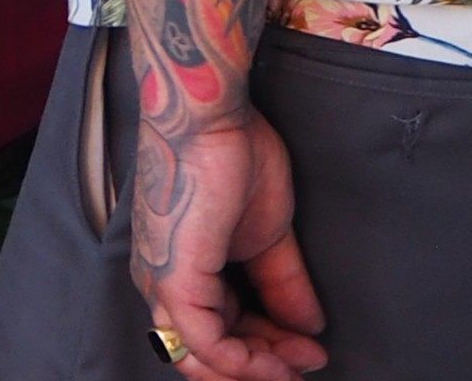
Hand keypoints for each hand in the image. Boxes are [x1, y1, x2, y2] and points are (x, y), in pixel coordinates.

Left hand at [135, 111, 326, 380]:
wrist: (209, 116)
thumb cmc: (229, 157)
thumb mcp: (267, 235)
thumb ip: (282, 283)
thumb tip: (307, 326)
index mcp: (179, 268)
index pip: (217, 333)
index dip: (266, 351)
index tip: (310, 352)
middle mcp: (161, 280)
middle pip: (205, 353)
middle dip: (261, 367)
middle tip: (305, 364)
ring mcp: (163, 279)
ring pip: (199, 356)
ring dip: (256, 370)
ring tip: (298, 365)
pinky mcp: (175, 276)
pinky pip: (205, 341)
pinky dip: (245, 363)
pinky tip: (280, 363)